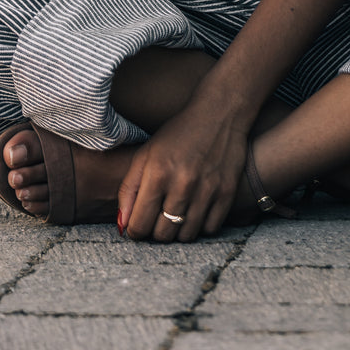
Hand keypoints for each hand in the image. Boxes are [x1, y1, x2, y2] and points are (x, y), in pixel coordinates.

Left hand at [116, 101, 249, 242]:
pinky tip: (196, 210)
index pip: (139, 225)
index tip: (139, 223)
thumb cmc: (178, 133)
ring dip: (178, 230)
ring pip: (186, 236)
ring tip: (177, 213)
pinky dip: (201, 226)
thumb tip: (123, 226)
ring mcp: (207, 190)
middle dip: (155, 231)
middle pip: (162, 235)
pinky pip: (210, 229)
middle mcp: (183, 185)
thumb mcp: (146, 154)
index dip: (135, 229)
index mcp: (157, 174)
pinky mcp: (227, 193)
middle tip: (158, 217)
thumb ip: (129, 190)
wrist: (220, 113)